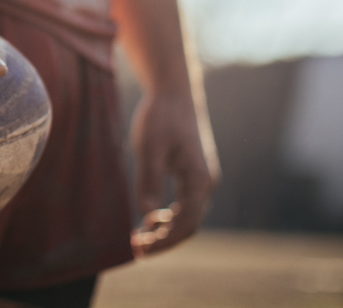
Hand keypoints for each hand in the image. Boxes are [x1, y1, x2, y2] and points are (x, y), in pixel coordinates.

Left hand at [129, 92, 218, 255]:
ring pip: (190, 216)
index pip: (186, 224)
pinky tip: (151, 218)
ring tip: (140, 237)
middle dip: (165, 241)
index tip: (140, 249)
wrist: (174, 92)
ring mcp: (203, 178)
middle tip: (137, 249)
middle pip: (190, 225)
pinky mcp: (194, 173)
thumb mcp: (149, 149)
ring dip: (167, 231)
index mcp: (199, 179)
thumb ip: (149, 181)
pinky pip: (187, 204)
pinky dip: (171, 217)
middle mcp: (206, 182)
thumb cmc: (160, 117)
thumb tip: (147, 216)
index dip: (164, 242)